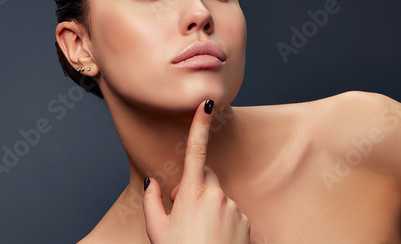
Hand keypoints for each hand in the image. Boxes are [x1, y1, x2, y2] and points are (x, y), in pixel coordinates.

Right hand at [143, 100, 250, 243]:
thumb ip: (154, 201)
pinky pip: (233, 213)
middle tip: (185, 211)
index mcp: (192, 194)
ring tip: (200, 233)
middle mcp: (217, 196)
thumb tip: (154, 183)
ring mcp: (234, 209)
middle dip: (197, 187)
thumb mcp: (157, 230)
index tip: (207, 103)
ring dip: (211, 207)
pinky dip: (224, 220)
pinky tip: (215, 238)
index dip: (200, 125)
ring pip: (220, 197)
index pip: (195, 151)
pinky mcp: (246, 222)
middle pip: (207, 178)